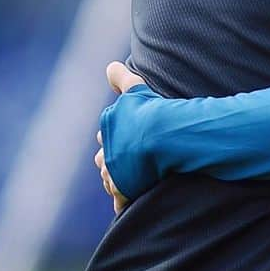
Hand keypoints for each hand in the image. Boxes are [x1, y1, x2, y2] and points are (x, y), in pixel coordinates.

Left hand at [93, 62, 146, 212]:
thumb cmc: (153, 111)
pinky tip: (130, 203)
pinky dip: (124, 202)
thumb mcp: (137, 89)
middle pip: (104, 160)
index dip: (116, 137)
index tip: (126, 138)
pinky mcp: (125, 190)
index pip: (107, 134)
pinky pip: (120, 200)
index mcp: (109, 126)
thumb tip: (109, 67)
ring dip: (116, 181)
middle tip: (124, 163)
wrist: (166, 137)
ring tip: (127, 184)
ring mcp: (115, 172)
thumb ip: (122, 78)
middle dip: (111, 161)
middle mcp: (107, 151)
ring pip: (110, 180)